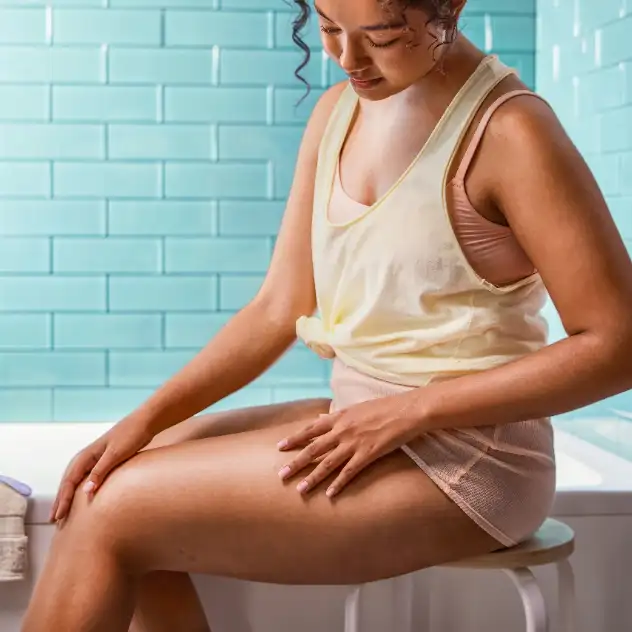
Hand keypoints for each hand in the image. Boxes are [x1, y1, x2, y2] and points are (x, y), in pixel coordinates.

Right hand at [50, 416, 153, 522]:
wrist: (143, 423)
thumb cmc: (130, 436)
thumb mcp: (115, 454)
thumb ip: (100, 471)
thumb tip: (86, 492)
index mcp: (85, 456)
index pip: (69, 482)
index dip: (62, 500)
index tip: (58, 517)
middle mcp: (86, 458)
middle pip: (67, 482)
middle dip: (60, 501)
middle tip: (53, 520)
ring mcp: (93, 459)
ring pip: (75, 481)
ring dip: (67, 496)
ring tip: (62, 512)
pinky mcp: (102, 461)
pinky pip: (85, 478)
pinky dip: (79, 490)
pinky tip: (81, 498)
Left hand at [276, 393, 419, 497]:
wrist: (407, 410)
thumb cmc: (384, 406)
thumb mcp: (356, 407)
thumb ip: (337, 415)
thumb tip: (319, 418)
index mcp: (339, 417)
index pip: (311, 429)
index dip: (294, 438)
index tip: (280, 447)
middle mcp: (342, 430)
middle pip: (314, 449)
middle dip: (296, 462)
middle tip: (281, 475)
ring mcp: (354, 443)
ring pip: (328, 463)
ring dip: (313, 477)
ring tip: (300, 489)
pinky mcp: (368, 454)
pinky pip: (349, 472)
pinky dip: (338, 483)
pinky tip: (329, 494)